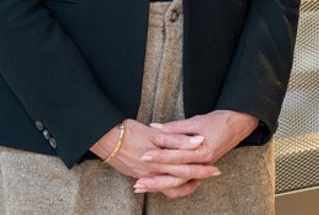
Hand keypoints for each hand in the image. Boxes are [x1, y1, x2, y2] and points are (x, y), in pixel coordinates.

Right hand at [91, 119, 220, 196]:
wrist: (102, 137)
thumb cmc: (129, 132)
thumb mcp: (156, 134)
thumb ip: (178, 140)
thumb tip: (199, 142)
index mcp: (159, 163)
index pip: (185, 170)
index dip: (201, 170)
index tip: (215, 170)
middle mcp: (151, 173)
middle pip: (178, 182)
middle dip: (196, 179)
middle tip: (212, 174)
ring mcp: (142, 175)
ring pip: (167, 186)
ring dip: (182, 183)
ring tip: (196, 179)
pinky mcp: (136, 174)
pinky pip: (156, 183)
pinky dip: (168, 183)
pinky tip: (174, 175)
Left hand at [132, 110, 259, 195]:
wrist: (240, 124)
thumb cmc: (220, 121)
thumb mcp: (197, 121)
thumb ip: (175, 127)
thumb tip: (154, 127)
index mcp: (204, 151)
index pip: (178, 156)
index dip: (160, 156)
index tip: (144, 155)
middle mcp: (204, 163)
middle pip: (177, 176)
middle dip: (157, 180)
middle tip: (138, 181)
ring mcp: (203, 167)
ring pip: (179, 182)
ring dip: (160, 185)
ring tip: (142, 186)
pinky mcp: (201, 168)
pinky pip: (184, 181)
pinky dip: (169, 183)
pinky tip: (155, 185)